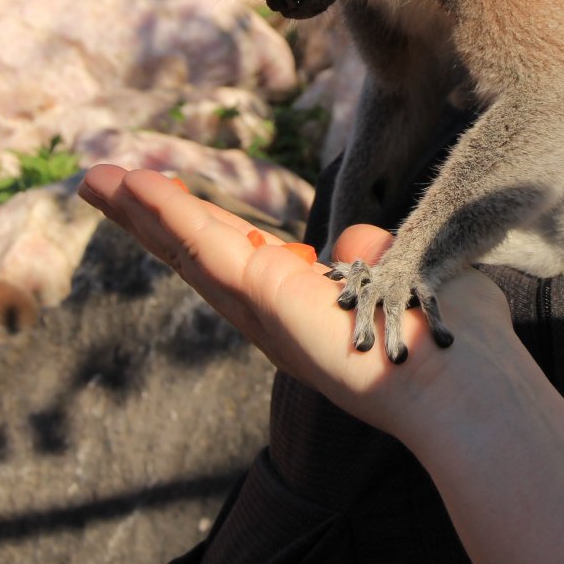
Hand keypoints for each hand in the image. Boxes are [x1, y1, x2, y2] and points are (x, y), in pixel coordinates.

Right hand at [78, 165, 525, 440]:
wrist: (465, 382)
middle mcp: (272, 315)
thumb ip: (372, 258)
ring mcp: (264, 308)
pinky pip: (208, 247)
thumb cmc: (451, 339)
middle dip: (147, 219)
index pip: (237, 255)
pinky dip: (170, 214)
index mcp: (301, 307)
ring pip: (190, 249)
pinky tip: (136, 187)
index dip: (198, 222)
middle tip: (102, 185)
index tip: (162, 195)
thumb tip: (358, 245)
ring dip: (143, 212)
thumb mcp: (400, 276)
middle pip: (195, 254)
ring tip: (98, 181)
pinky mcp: (266, 296)